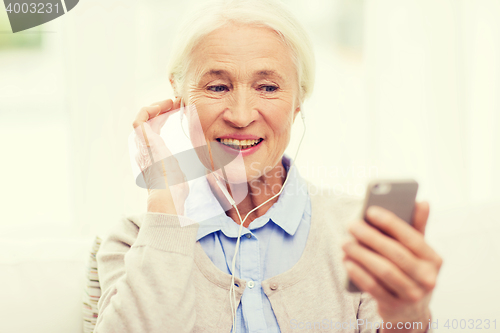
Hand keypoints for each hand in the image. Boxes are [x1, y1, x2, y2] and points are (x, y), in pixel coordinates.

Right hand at [132, 98, 187, 214]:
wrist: (169, 193)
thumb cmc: (175, 188)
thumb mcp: (179, 172)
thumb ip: (178, 166)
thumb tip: (185, 168)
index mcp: (152, 154)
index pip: (155, 130)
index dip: (164, 117)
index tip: (179, 110)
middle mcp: (144, 148)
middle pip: (149, 122)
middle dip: (162, 109)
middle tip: (177, 102)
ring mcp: (142, 144)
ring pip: (143, 119)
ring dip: (156, 107)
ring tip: (171, 101)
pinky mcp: (144, 141)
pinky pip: (139, 120)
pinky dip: (148, 110)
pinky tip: (163, 105)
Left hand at [342, 202, 442, 332]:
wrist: (410, 312)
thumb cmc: (411, 271)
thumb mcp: (418, 252)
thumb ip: (418, 227)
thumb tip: (422, 201)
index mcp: (433, 260)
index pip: (412, 237)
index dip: (391, 223)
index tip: (370, 211)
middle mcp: (427, 278)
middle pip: (396, 254)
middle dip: (371, 238)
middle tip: (351, 225)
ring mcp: (412, 295)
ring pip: (384, 271)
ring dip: (361, 255)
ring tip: (345, 243)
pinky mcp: (394, 306)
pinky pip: (373, 288)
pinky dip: (358, 273)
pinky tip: (346, 262)